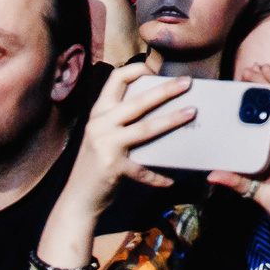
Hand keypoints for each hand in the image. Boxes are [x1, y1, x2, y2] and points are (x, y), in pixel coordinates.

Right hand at [70, 63, 194, 201]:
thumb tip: (160, 109)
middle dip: (165, 90)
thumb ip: (122, 121)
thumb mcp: (104, 135)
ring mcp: (104, 144)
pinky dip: (158, 176)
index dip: (137, 69)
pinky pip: (143, 169)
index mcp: (99, 112)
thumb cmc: (97, 164)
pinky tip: (171, 180)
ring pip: (145, 128)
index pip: (116, 78)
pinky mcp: (112, 166)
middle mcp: (100, 123)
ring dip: (171, 120)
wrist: (77, 199)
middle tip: (188, 82)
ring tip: (191, 113)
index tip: (157, 70)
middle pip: (138, 101)